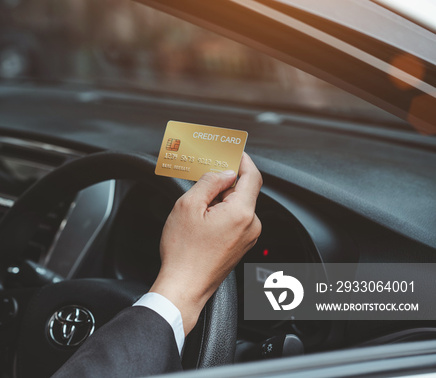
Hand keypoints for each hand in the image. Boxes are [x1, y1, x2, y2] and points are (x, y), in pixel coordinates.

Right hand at [150, 153, 262, 334]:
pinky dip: (221, 210)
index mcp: (241, 212)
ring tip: (196, 199)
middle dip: (226, 179)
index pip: (252, 176)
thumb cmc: (183, 252)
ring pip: (238, 205)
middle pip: (244, 190)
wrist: (184, 286)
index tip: (232, 151)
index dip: (242, 159)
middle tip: (205, 171)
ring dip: (221, 197)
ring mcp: (247, 237)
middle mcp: (250, 225)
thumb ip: (209, 182)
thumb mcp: (188, 206)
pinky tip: (202, 214)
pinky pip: (235, 219)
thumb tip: (223, 172)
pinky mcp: (240, 245)